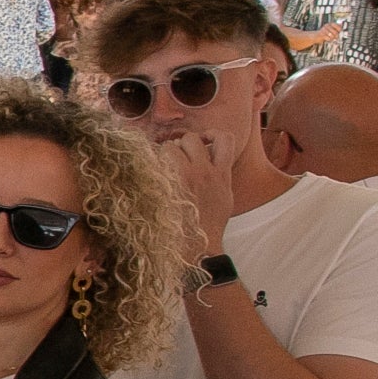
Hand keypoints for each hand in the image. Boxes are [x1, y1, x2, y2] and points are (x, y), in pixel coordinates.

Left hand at [156, 128, 236, 252]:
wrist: (198, 244)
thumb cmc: (210, 223)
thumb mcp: (225, 197)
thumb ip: (220, 175)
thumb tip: (213, 161)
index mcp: (222, 174)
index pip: (224, 138)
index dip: (212, 134)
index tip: (205, 142)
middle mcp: (204, 172)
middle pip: (191, 138)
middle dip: (182, 143)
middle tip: (178, 157)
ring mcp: (185, 178)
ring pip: (171, 146)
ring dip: (166, 152)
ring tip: (165, 166)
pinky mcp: (167, 184)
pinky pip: (156, 160)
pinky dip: (152, 163)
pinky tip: (154, 174)